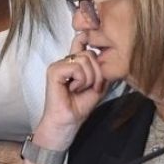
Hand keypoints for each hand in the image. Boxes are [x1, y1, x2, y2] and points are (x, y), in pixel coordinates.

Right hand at [36, 33, 106, 148]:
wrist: (68, 123)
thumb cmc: (80, 107)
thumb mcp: (99, 85)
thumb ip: (102, 69)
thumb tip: (109, 53)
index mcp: (73, 63)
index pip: (82, 40)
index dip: (90, 41)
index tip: (97, 50)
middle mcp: (65, 61)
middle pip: (90, 53)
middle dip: (97, 73)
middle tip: (90, 87)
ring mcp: (58, 65)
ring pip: (85, 59)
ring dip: (89, 79)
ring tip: (80, 89)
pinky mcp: (54, 71)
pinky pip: (76, 67)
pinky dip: (81, 80)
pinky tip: (73, 89)